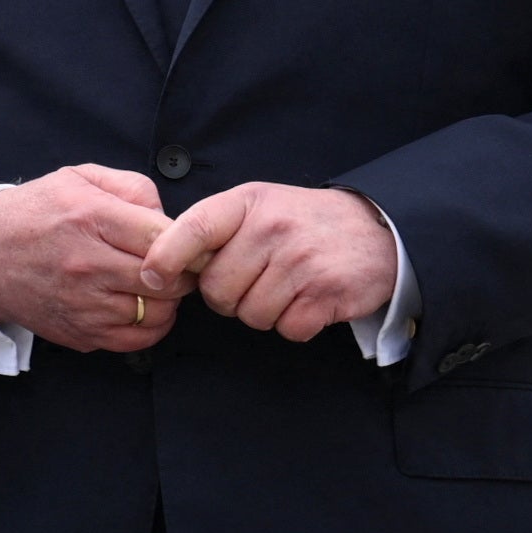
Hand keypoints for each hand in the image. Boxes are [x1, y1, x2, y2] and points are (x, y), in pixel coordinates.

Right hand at [0, 165, 177, 355]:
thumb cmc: (36, 214)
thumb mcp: (80, 178)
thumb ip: (132, 188)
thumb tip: (169, 218)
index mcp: (91, 218)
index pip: (164, 237)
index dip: (186, 242)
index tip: (186, 244)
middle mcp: (88, 264)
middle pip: (166, 281)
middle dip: (181, 274)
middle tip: (177, 267)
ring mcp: (83, 304)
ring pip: (156, 314)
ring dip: (166, 302)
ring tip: (156, 288)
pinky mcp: (79, 332)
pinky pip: (136, 340)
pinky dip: (149, 327)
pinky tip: (141, 309)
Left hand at [138, 181, 399, 346]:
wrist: (379, 229)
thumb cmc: (303, 223)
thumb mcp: (259, 206)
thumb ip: (213, 230)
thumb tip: (158, 265)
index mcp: (249, 203)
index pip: (193, 228)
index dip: (165, 257)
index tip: (152, 276)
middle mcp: (273, 228)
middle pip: (217, 290)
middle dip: (229, 297)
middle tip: (257, 280)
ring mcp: (301, 261)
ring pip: (250, 315)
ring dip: (264, 312)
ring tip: (287, 286)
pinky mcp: (326, 293)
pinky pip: (286, 329)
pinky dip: (296, 324)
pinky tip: (309, 299)